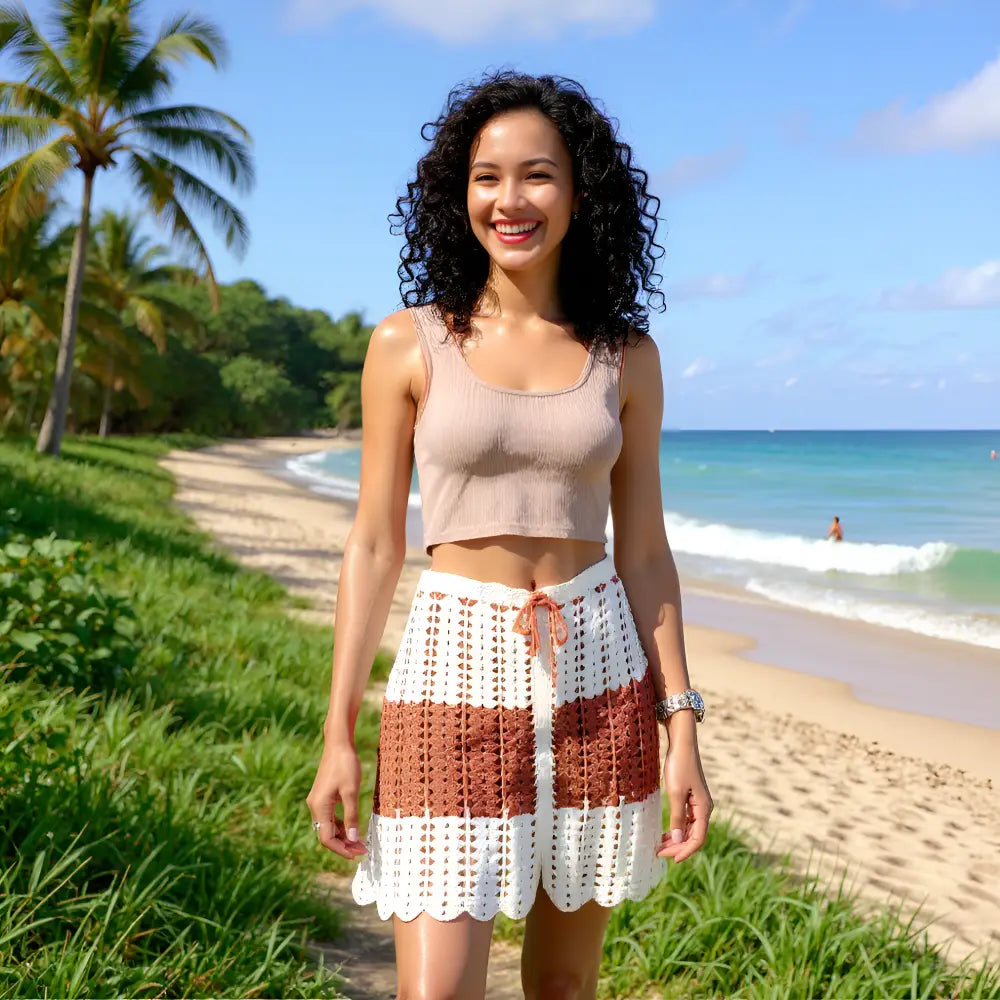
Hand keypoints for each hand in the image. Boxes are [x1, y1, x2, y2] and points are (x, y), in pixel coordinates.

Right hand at [306, 740, 368, 859]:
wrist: (338, 744)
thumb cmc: (346, 766)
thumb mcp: (351, 792)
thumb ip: (351, 816)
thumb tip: (354, 839)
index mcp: (319, 807)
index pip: (327, 838)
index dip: (341, 850)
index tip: (357, 855)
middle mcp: (315, 806)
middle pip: (327, 834)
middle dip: (344, 845)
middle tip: (363, 850)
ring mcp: (318, 801)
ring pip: (329, 826)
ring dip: (343, 836)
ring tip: (360, 843)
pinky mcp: (323, 796)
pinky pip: (330, 817)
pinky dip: (341, 825)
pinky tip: (353, 828)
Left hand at [656, 735, 712, 863]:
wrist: (682, 744)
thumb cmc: (679, 766)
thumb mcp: (675, 793)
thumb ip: (677, 817)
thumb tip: (677, 840)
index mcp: (704, 809)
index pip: (698, 839)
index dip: (685, 851)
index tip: (670, 859)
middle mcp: (704, 809)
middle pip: (693, 836)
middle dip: (677, 847)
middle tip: (658, 853)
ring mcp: (698, 804)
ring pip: (689, 829)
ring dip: (676, 840)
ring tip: (659, 846)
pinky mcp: (691, 798)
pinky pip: (686, 820)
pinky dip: (676, 829)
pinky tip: (666, 834)